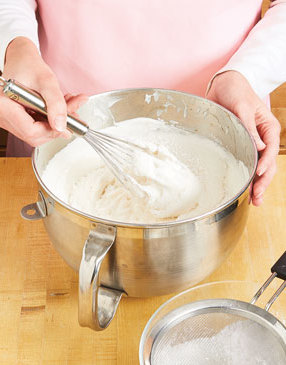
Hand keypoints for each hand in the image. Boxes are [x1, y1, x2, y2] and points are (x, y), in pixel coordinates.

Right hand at [0, 37, 86, 145]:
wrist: (21, 59)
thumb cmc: (27, 65)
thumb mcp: (46, 81)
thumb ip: (55, 104)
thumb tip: (60, 126)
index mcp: (4, 106)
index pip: (30, 131)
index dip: (51, 130)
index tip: (66, 124)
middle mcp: (4, 116)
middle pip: (34, 135)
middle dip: (57, 126)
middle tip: (73, 113)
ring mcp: (9, 120)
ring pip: (38, 132)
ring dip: (57, 122)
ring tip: (70, 107)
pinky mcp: (17, 120)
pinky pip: (36, 126)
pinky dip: (51, 119)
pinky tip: (61, 108)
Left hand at [207, 70, 279, 205]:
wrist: (224, 87)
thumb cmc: (236, 92)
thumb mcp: (243, 107)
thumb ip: (249, 127)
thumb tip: (259, 147)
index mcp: (269, 128)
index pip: (270, 151)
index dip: (265, 164)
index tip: (257, 175)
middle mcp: (263, 139)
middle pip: (267, 165)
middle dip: (263, 182)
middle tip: (256, 199)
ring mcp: (253, 145)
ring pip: (259, 169)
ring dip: (257, 185)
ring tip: (254, 202)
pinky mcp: (242, 147)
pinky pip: (247, 165)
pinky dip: (248, 178)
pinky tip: (246, 191)